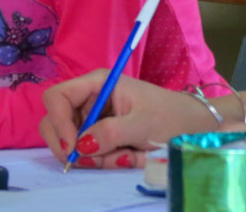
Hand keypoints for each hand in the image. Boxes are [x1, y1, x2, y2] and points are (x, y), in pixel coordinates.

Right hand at [39, 70, 222, 169]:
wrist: (190, 126)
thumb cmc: (171, 116)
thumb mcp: (143, 124)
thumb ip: (111, 133)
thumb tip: (80, 145)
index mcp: (98, 83)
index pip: (56, 97)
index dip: (57, 122)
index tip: (72, 147)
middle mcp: (89, 99)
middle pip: (54, 123)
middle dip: (73, 146)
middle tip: (98, 160)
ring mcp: (92, 118)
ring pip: (70, 144)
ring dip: (93, 157)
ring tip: (125, 155)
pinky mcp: (98, 135)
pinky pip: (87, 154)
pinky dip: (103, 161)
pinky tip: (126, 156)